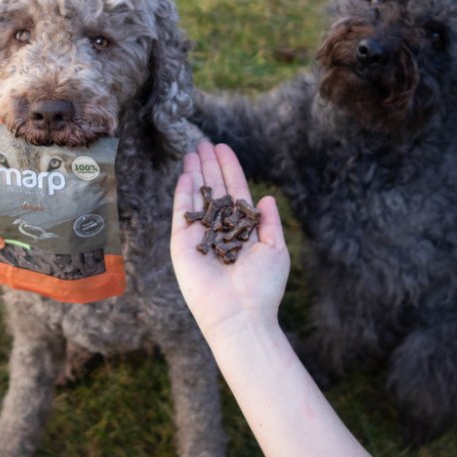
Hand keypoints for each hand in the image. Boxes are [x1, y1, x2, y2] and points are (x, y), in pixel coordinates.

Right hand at [171, 142, 289, 341]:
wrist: (240, 314)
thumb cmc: (263, 286)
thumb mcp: (275, 249)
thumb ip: (268, 222)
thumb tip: (267, 197)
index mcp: (242, 229)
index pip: (234, 192)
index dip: (229, 169)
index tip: (223, 148)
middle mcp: (219, 230)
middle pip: (213, 190)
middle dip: (209, 166)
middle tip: (204, 143)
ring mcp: (200, 236)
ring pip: (196, 197)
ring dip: (194, 174)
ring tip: (192, 152)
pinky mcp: (183, 245)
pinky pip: (182, 214)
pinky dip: (182, 193)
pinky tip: (185, 174)